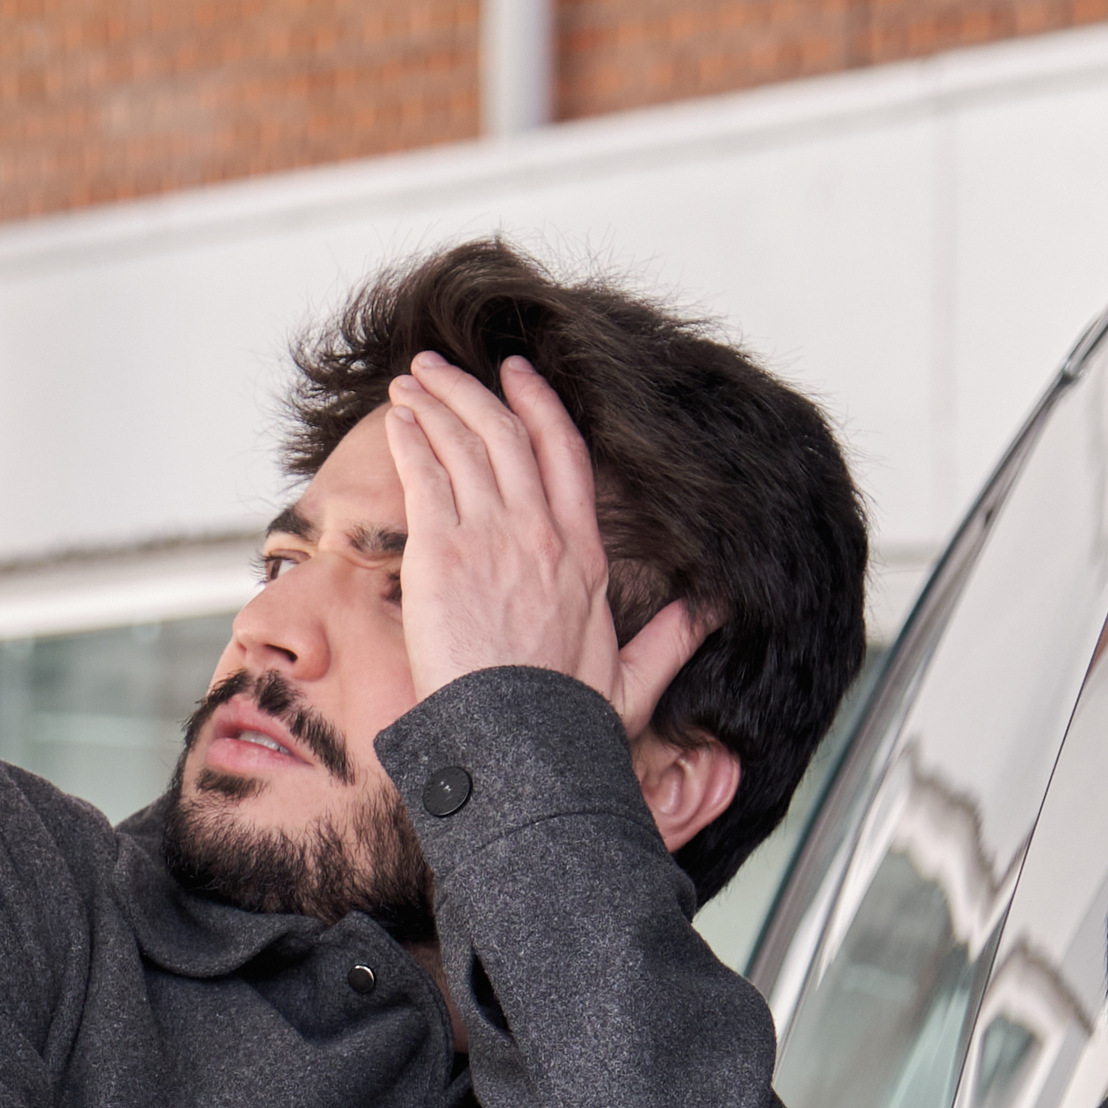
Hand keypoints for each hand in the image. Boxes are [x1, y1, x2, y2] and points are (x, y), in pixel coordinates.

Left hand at [383, 351, 707, 733]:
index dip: (539, 406)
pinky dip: (411, 439)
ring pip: (464, 443)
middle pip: (507, 435)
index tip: (518, 377)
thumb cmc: (565, 723)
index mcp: (584, 554)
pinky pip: (426, 476)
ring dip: (434, 404)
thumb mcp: (633, 681)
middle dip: (473, 391)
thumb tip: (710, 614)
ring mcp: (491, 537)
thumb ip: (670, 640)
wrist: (518, 741)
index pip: (565, 455)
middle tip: (444, 366)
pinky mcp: (443, 554)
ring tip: (411, 381)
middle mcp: (540, 533)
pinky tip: (398, 419)